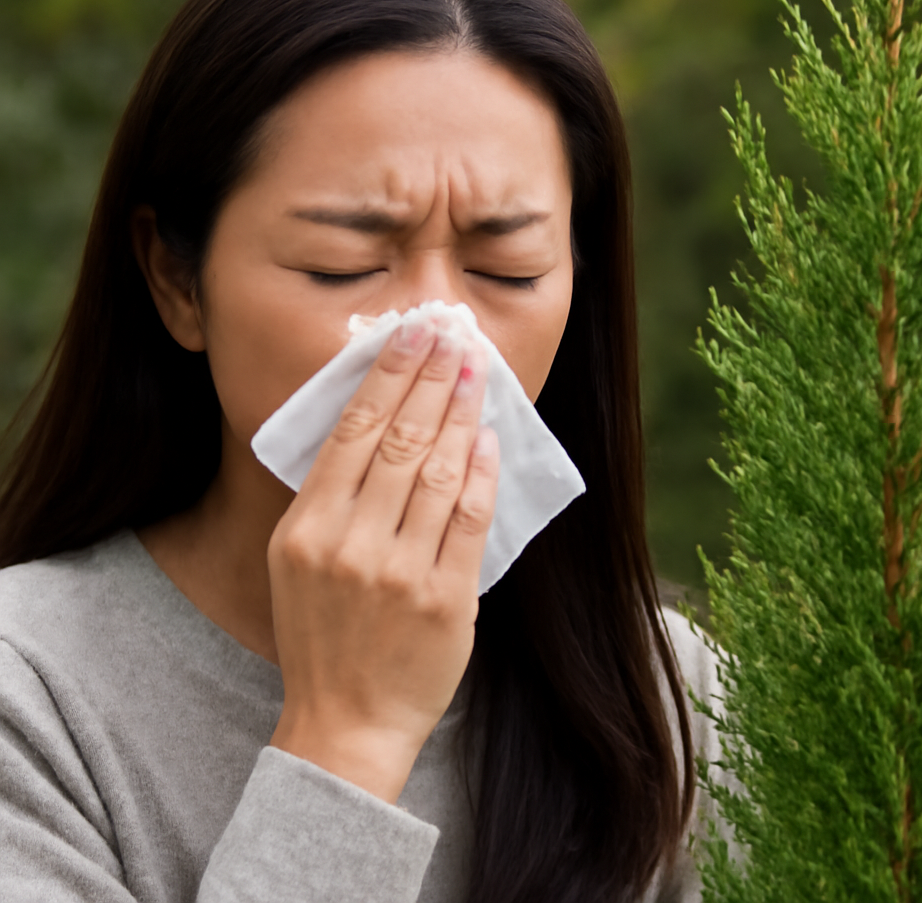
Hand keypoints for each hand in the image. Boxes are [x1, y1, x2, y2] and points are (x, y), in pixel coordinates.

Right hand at [267, 315, 498, 802]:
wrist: (345, 723)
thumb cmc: (321, 636)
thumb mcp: (296, 563)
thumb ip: (327, 499)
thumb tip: (373, 423)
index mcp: (306, 529)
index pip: (352, 432)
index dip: (387, 377)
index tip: (410, 335)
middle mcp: (350, 544)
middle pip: (399, 441)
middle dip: (431, 379)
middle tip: (452, 336)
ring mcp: (399, 572)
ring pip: (439, 472)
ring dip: (460, 414)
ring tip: (475, 372)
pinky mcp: (444, 599)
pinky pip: (470, 520)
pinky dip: (482, 473)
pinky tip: (488, 438)